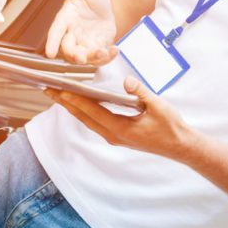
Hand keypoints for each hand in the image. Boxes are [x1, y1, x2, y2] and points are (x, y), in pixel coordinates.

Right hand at [43, 0, 117, 64]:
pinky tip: (115, 50)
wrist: (108, 6)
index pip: (56, 32)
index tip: (50, 54)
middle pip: (69, 50)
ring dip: (93, 58)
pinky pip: (101, 58)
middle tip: (81, 58)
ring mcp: (85, 43)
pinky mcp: (98, 48)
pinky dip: (108, 57)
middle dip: (74, 56)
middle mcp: (73, 34)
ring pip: (85, 57)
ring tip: (104, 51)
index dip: (52, 42)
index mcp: (65, 19)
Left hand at [47, 77, 193, 161]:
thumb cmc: (171, 127)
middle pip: (83, 117)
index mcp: (120, 128)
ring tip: (58, 95)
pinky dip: (84, 111)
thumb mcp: (158, 106)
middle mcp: (113, 135)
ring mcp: (114, 136)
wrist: (180, 146)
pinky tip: (80, 103)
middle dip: (65, 103)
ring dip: (72, 107)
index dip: (74, 99)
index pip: (91, 111)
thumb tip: (126, 81)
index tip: (59, 89)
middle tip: (47, 89)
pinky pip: (95, 122)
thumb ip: (141, 93)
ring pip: (87, 120)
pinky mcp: (118, 135)